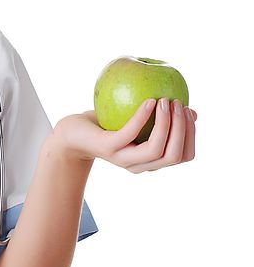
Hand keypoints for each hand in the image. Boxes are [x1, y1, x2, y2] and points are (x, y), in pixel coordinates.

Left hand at [55, 98, 196, 172]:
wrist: (73, 134)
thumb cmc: (109, 125)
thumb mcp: (138, 120)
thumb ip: (162, 118)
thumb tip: (190, 109)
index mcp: (152, 160)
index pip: (185, 156)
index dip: (192, 135)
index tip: (190, 111)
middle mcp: (140, 165)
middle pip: (174, 155)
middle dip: (183, 129)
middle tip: (178, 103)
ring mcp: (123, 158)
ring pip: (157, 149)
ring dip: (166, 123)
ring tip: (165, 101)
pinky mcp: (108, 148)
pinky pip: (131, 133)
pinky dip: (143, 117)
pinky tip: (149, 101)